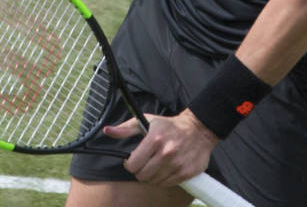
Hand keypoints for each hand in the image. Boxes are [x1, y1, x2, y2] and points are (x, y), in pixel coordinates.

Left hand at [103, 110, 219, 187]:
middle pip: (142, 176)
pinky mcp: (186, 172)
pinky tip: (166, 168)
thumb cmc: (169, 126)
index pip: (132, 164)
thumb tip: (107, 130)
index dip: (129, 164)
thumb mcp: (147, 122)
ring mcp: (177, 164)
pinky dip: (163, 179)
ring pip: (153, 181)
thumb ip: (126, 129)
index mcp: (154, 139)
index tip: (133, 159)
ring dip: (152, 175)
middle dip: (140, 170)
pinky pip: (167, 184)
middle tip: (145, 162)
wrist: (199, 129)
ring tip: (156, 164)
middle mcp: (166, 152)